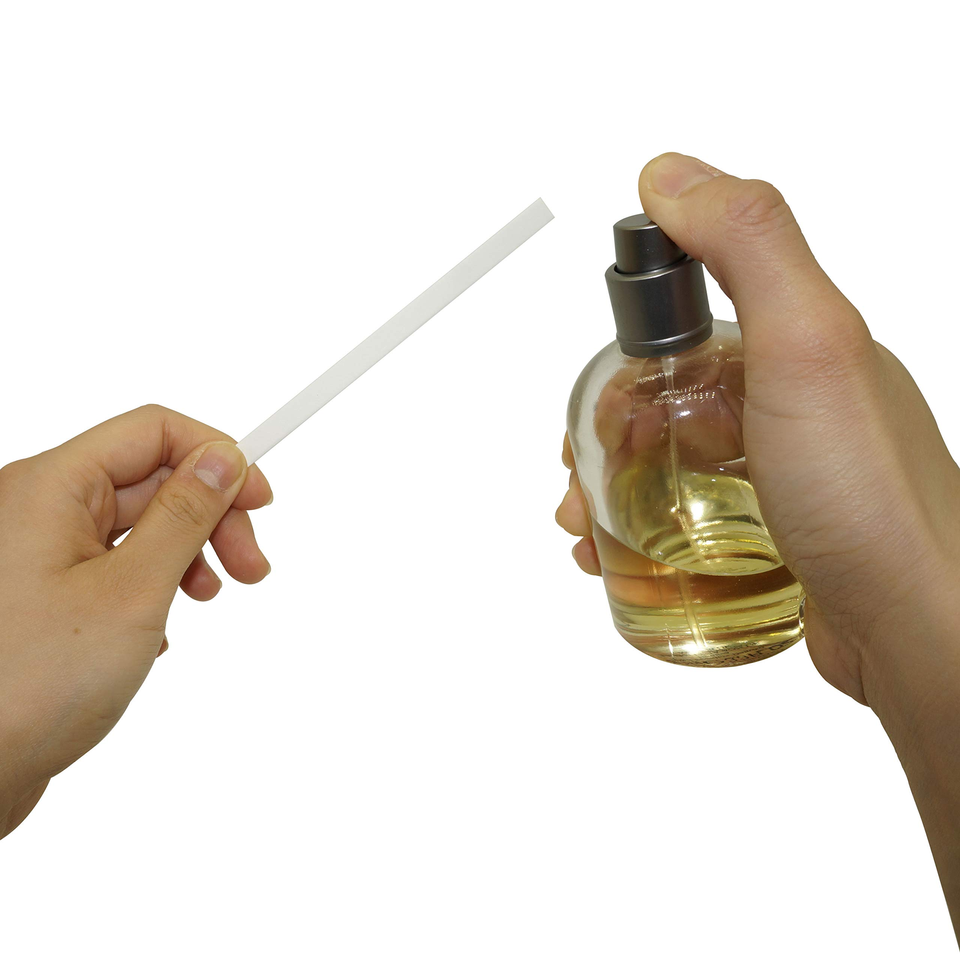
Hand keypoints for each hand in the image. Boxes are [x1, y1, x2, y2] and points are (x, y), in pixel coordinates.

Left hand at [0, 405, 272, 837]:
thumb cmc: (29, 686)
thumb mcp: (133, 591)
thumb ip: (184, 515)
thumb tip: (221, 460)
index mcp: (50, 487)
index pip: (154, 431)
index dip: (216, 455)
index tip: (261, 499)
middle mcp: (40, 507)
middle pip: (153, 478)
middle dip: (212, 516)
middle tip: (252, 566)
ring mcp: (41, 550)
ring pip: (140, 523)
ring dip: (190, 552)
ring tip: (213, 596)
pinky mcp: (47, 591)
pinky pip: (118, 561)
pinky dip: (154, 584)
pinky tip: (161, 628)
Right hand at [556, 153, 959, 709]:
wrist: (919, 633)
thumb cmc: (870, 500)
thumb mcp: (807, 344)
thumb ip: (747, 243)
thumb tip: (671, 173)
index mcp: (797, 348)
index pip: (687, 328)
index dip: (627, 360)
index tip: (602, 406)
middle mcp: (791, 406)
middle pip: (668, 403)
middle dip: (608, 437)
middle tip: (580, 480)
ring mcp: (783, 475)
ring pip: (673, 468)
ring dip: (614, 493)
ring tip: (586, 532)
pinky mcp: (775, 537)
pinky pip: (693, 522)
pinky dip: (646, 538)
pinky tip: (625, 563)